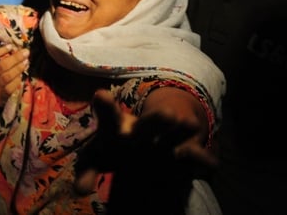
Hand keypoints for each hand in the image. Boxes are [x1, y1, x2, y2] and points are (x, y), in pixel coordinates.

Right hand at [0, 45, 27, 106]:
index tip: (11, 46)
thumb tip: (16, 49)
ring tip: (26, 63)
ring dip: (18, 69)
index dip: (0, 51)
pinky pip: (9, 89)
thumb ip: (2, 59)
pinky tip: (21, 76)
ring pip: (6, 77)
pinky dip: (17, 81)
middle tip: (25, 52)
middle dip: (15, 58)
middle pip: (1, 67)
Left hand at [74, 89, 217, 212]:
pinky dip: (202, 159)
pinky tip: (208, 164)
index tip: (100, 96)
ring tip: (188, 126)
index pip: (108, 116)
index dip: (105, 107)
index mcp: (117, 127)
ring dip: (183, 130)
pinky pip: (198, 156)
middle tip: (167, 114)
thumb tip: (78, 190)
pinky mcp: (187, 153)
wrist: (147, 143)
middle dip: (158, 119)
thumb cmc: (115, 150)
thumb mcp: (97, 158)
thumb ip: (86, 172)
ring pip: (178, 132)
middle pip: (151, 123)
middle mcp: (144, 129)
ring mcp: (167, 138)